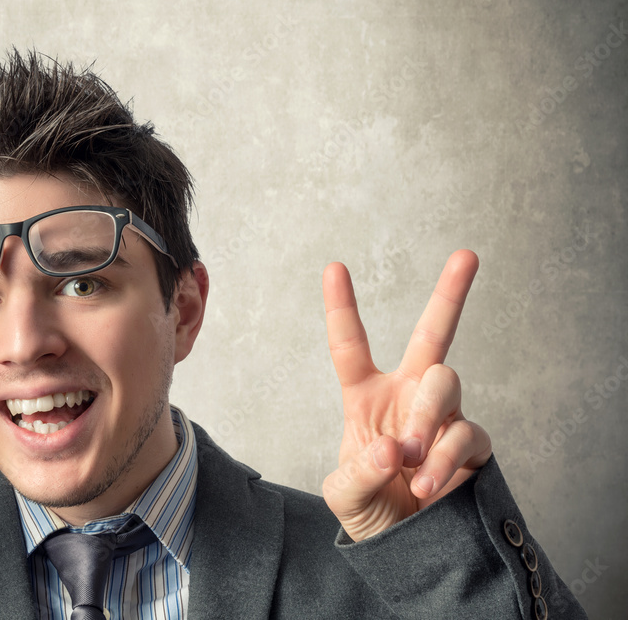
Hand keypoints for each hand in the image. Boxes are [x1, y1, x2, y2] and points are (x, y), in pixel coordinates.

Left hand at [321, 249, 492, 541]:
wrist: (407, 551)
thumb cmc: (371, 510)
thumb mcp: (345, 493)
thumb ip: (357, 471)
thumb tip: (393, 447)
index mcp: (366, 395)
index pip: (350, 344)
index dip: (342, 306)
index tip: (334, 266)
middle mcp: (408, 395)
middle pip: (432, 334)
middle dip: (450, 293)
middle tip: (467, 255)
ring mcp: (443, 416)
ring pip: (445, 381)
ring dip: (426, 417)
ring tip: (410, 459)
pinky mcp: (472, 445)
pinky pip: (465, 432)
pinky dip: (443, 460)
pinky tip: (426, 483)